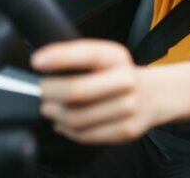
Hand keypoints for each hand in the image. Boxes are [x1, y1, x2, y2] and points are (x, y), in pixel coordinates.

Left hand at [31, 39, 159, 143]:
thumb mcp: (104, 57)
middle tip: (40, 91)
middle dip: (50, 92)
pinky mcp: (126, 130)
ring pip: (76, 118)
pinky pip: (85, 135)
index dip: (59, 57)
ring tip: (50, 108)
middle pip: (76, 91)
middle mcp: (125, 80)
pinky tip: (65, 122)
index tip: (37, 61)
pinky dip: (68, 130)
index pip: (88, 54)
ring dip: (56, 114)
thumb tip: (42, 67)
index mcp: (117, 57)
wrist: (152, 94)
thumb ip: (78, 59)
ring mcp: (128, 107)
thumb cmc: (117, 74)